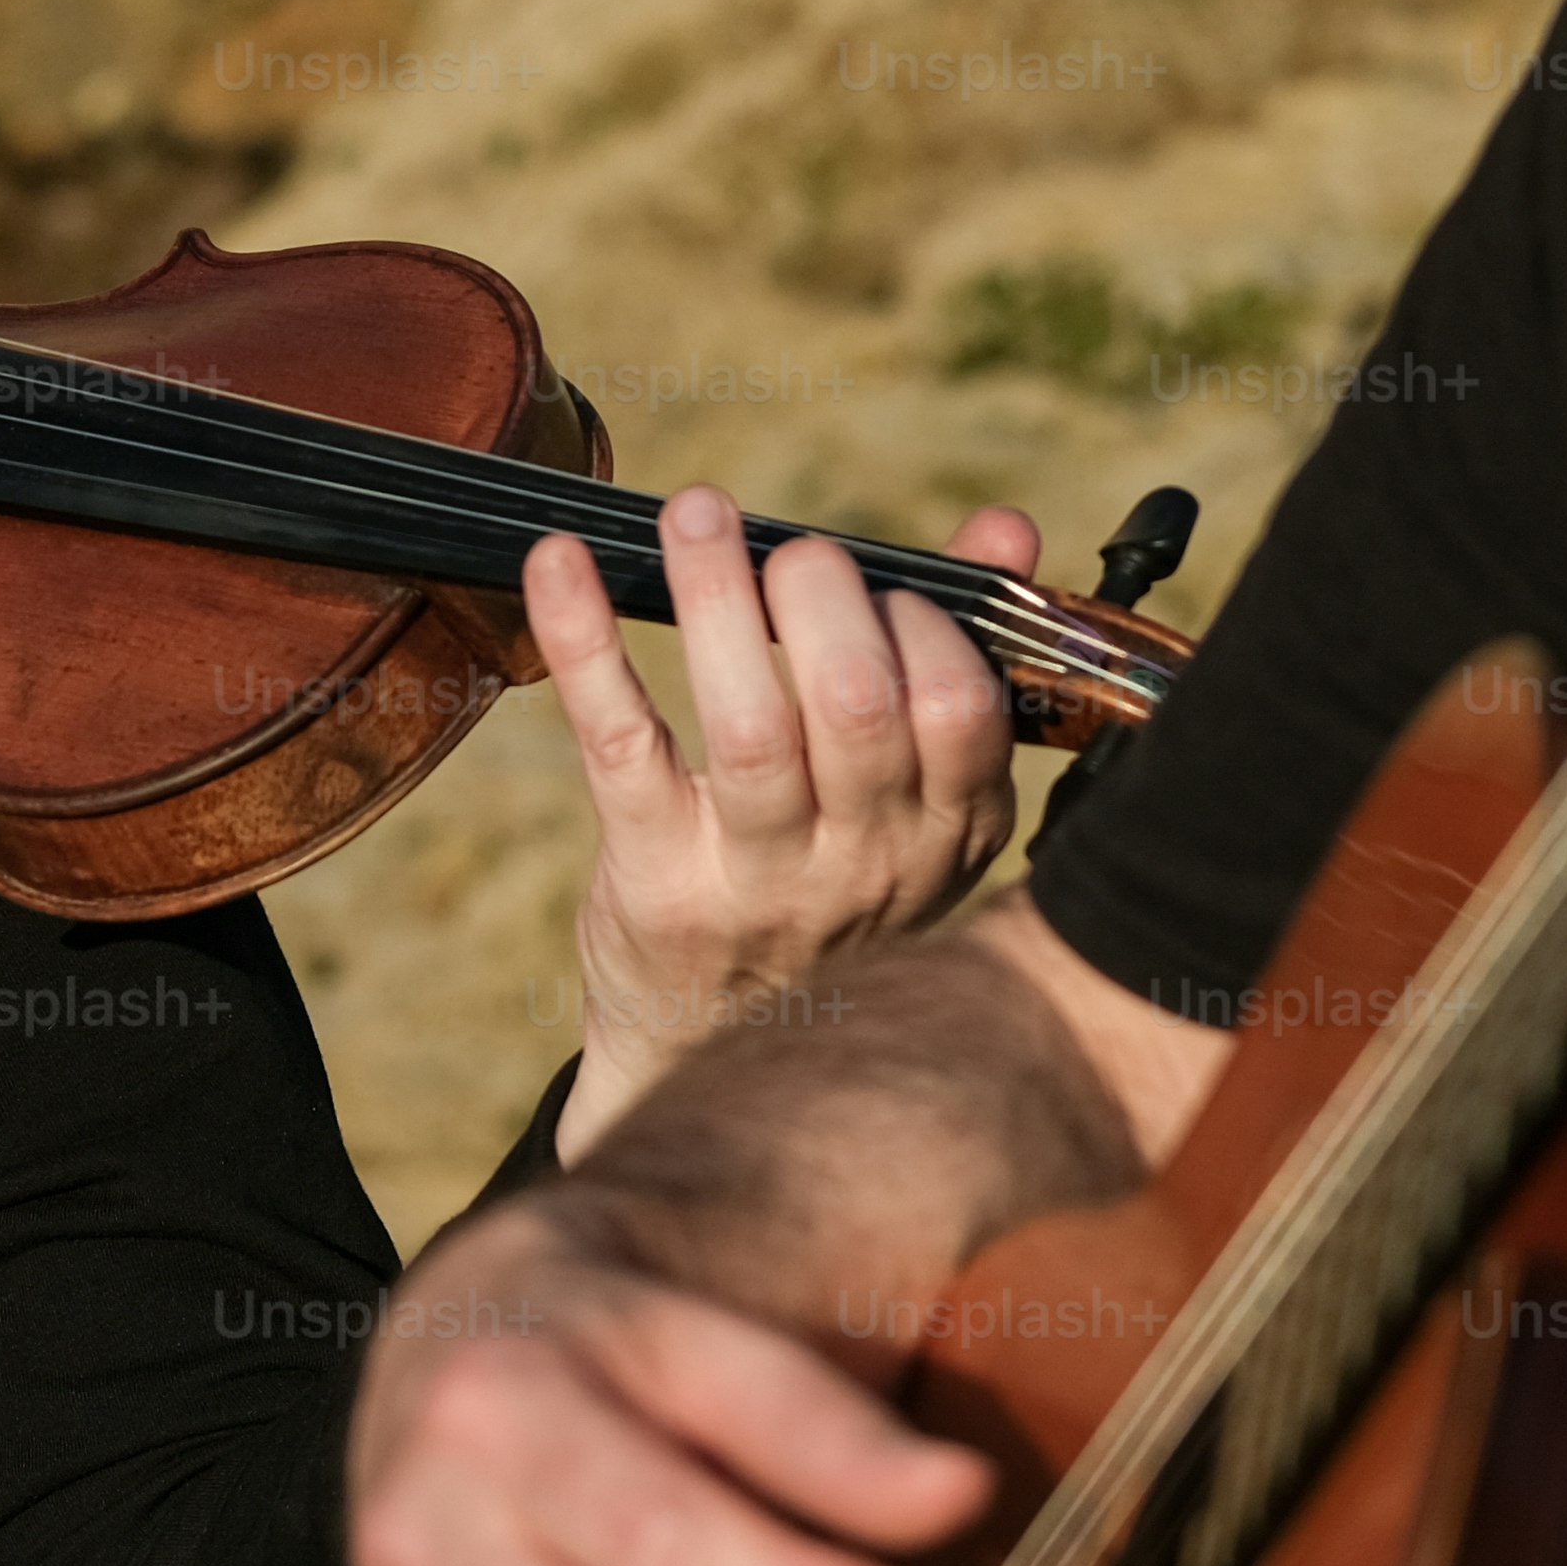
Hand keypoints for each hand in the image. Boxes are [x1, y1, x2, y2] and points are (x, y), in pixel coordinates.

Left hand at [534, 489, 1036, 1161]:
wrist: (710, 1051)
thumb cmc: (822, 891)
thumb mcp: (915, 801)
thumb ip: (962, 656)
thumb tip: (1007, 529)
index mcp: (946, 833)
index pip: (960, 707)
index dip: (916, 623)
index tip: (874, 588)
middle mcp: (865, 863)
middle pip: (859, 702)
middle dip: (820, 595)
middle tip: (786, 554)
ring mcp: (758, 879)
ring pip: (750, 722)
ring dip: (717, 595)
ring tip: (694, 513)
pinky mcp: (656, 881)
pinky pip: (621, 742)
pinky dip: (585, 640)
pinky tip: (559, 561)